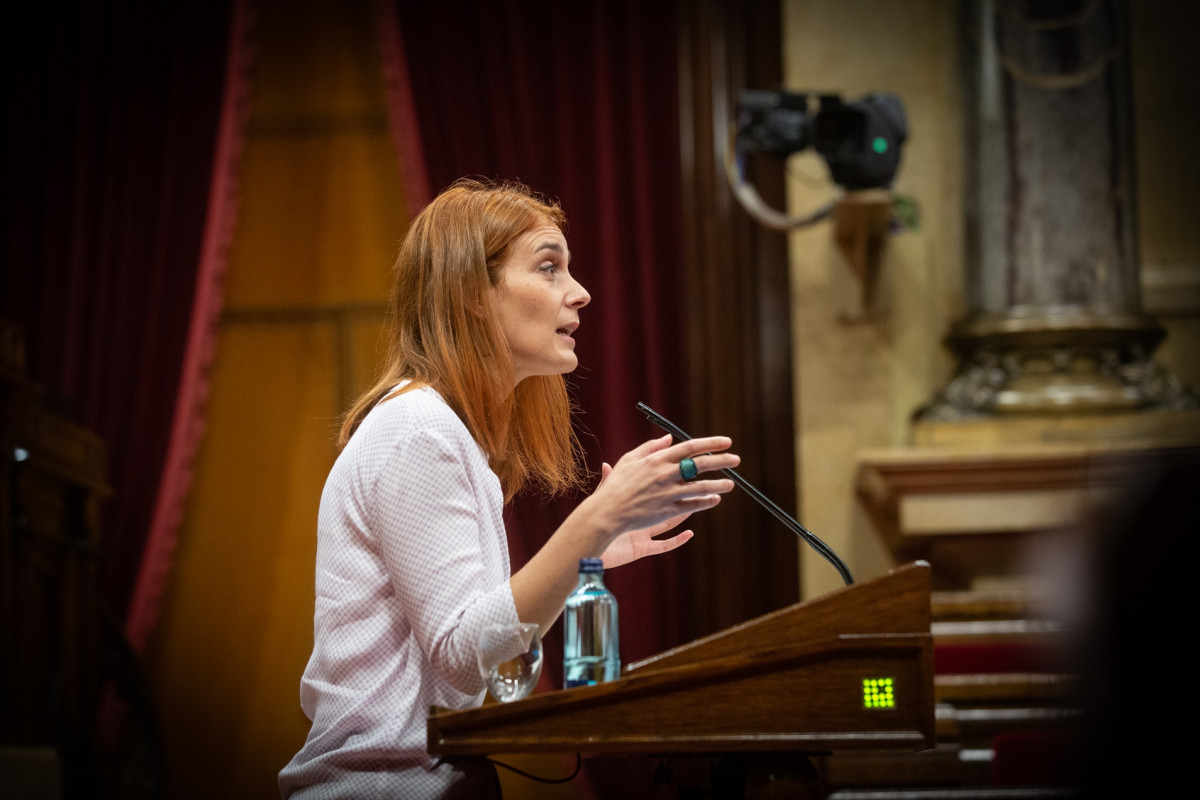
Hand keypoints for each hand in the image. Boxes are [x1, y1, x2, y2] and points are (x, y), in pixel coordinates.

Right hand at [585, 434, 738, 552]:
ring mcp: (668, 494)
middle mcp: (665, 475)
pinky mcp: (668, 511)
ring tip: (731, 484)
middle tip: (736, 460)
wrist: (608, 512)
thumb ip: (650, 447)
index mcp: (657, 460)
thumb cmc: (617, 485)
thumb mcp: (629, 460)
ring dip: (719, 484)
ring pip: (701, 487)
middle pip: (700, 465)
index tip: (726, 442)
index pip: (690, 447)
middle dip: (722, 461)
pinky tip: (715, 499)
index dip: (711, 444)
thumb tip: (669, 438)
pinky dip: (706, 501)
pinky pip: (694, 506)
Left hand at [596, 463, 694, 567]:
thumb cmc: (593, 520)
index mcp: (633, 505)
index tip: (678, 469)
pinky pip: (664, 545)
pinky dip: (677, 540)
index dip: (665, 481)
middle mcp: (640, 519)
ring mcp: (642, 535)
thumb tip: (605, 463)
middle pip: (665, 504)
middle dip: (681, 493)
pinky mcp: (642, 548)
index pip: (653, 490)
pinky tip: (689, 533)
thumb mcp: (600, 498)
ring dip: (684, 514)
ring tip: (701, 504)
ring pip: (669, 523)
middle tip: (698, 483)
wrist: (587, 543)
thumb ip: (606, 481)